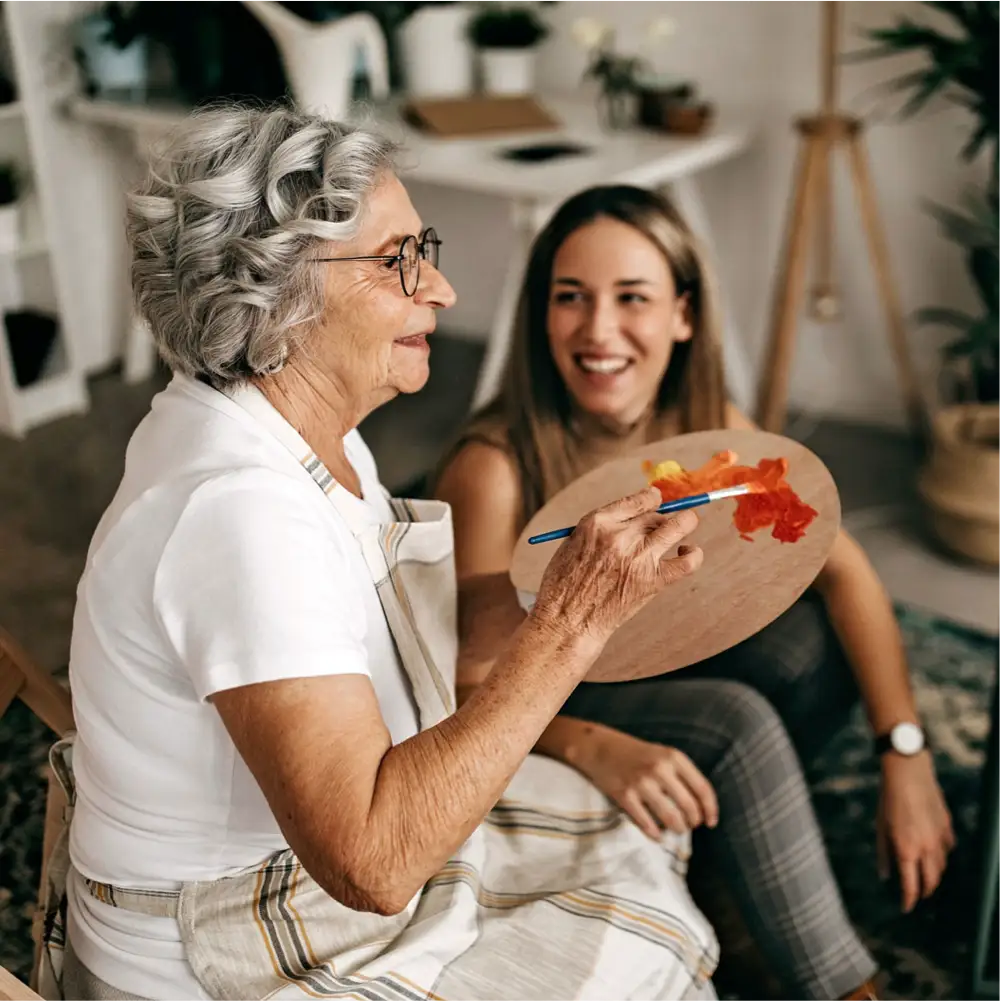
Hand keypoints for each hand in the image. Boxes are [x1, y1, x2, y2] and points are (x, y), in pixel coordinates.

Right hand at [531, 487, 702, 647]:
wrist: (567, 620)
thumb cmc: (565, 584)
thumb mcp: (574, 542)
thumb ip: (602, 528)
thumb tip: (633, 518)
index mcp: (597, 522)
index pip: (638, 500)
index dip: (652, 498)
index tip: (657, 499)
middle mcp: (620, 535)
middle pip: (656, 514)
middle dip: (660, 520)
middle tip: (659, 529)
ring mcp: (639, 557)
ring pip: (680, 526)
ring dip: (686, 524)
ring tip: (685, 529)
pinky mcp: (653, 580)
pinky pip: (688, 561)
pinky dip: (693, 554)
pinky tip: (687, 553)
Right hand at [579, 729, 718, 839]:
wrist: (600, 747)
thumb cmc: (636, 753)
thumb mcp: (663, 754)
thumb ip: (682, 774)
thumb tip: (701, 806)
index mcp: (674, 757)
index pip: (702, 789)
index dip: (711, 809)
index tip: (711, 822)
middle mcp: (660, 769)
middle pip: (689, 807)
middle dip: (693, 822)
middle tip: (690, 825)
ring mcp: (642, 783)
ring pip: (671, 818)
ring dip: (677, 829)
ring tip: (676, 829)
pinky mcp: (625, 796)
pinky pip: (647, 823)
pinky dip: (655, 834)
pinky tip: (657, 835)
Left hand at [877, 751, 954, 912]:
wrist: (908, 774)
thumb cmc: (889, 799)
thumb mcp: (880, 827)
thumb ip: (883, 854)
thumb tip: (884, 876)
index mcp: (907, 849)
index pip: (911, 885)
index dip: (908, 900)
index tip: (905, 908)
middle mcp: (927, 848)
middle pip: (932, 880)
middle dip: (925, 891)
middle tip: (917, 894)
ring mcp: (940, 838)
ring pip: (942, 866)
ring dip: (934, 874)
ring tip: (925, 875)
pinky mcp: (948, 827)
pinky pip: (948, 848)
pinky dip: (942, 855)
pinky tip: (934, 852)